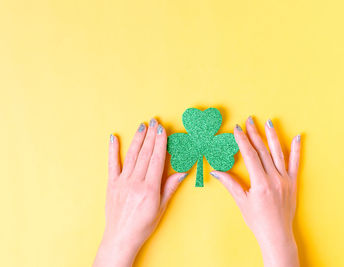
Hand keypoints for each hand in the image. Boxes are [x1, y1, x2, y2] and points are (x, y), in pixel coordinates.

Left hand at [93, 119, 187, 266]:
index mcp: (149, 188)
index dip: (160, 142)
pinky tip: (113, 138)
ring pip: (131, 155)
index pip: (156, 159)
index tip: (162, 129)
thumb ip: (170, 187)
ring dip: (137, 139)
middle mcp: (135, 182)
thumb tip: (182, 171)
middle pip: (145, 153)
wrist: (121, 237)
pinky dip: (112, 150)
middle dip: (150, 135)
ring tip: (142, 126)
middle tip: (154, 121)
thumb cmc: (143, 225)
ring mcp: (121, 182)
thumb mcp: (161, 208)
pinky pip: (112, 164)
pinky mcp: (111, 184)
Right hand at [211, 117, 300, 266]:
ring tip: (268, 122)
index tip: (237, 128)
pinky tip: (297, 137)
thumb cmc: (258, 220)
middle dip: (255, 134)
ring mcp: (285, 180)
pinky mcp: (293, 183)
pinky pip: (295, 163)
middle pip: (263, 151)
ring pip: (278, 153)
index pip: (250, 155)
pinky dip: (296, 150)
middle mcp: (275, 179)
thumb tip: (216, 171)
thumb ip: (230, 183)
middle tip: (250, 120)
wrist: (277, 234)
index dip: (243, 140)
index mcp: (260, 183)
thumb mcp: (242, 201)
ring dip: (273, 136)